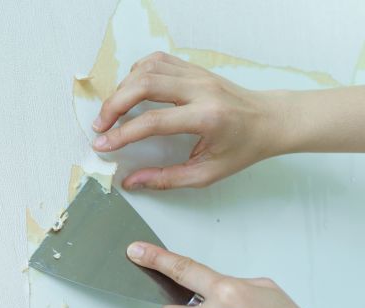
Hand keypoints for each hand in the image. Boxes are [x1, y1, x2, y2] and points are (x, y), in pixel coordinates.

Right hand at [92, 52, 284, 189]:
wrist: (270, 120)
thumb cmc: (242, 148)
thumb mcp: (207, 173)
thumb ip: (166, 179)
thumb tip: (131, 181)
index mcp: (207, 117)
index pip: (153, 121)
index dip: (122, 134)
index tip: (102, 145)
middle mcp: (201, 90)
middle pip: (145, 85)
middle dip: (114, 104)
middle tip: (100, 125)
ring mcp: (197, 75)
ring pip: (148, 68)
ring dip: (123, 88)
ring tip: (112, 110)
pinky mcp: (194, 69)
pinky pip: (158, 61)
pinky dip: (137, 73)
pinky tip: (130, 91)